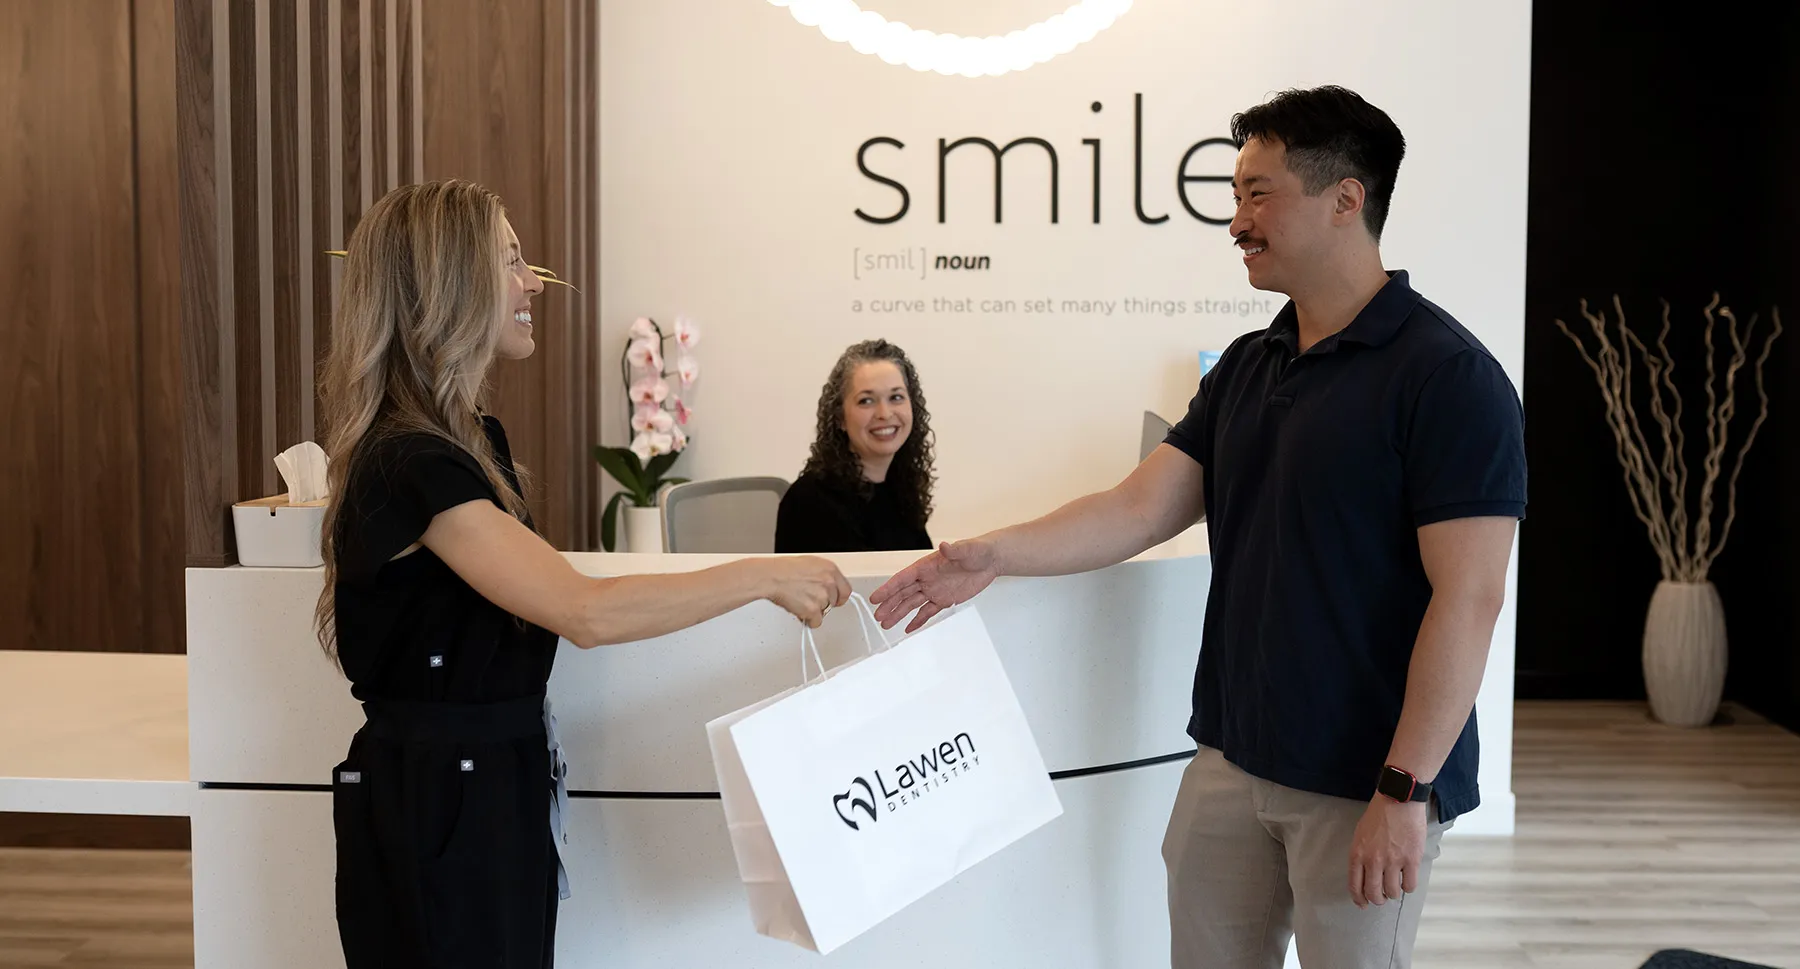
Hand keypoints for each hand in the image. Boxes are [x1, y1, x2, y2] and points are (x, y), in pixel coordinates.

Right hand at [759, 557, 851, 627]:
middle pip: (834, 602)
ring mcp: (822, 597)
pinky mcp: (813, 610)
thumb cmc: (784, 569)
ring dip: (813, 611)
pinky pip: (816, 622)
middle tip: (808, 599)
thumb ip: (823, 575)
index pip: (846, 590)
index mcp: (830, 569)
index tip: (834, 601)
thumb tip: (827, 585)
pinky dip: (808, 620)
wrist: (771, 577)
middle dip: (822, 603)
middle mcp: (829, 582)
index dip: (838, 597)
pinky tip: (798, 610)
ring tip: (800, 601)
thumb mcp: (810, 564)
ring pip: (825, 612)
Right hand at [869, 539, 999, 631]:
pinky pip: (928, 612)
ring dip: (899, 614)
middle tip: (878, 615)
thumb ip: (955, 550)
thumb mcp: (967, 550)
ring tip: (886, 624)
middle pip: (903, 593)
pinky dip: (918, 620)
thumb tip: (944, 546)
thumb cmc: (977, 551)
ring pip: (912, 604)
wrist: (991, 560)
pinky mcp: (945, 600)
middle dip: (889, 605)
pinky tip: (908, 628)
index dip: (888, 588)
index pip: (903, 578)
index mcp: (926, 566)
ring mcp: (934, 590)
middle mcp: (927, 579)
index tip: (876, 597)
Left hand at [1347, 796, 1426, 907]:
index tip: (1363, 904)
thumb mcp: (1360, 834)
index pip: (1355, 885)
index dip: (1359, 899)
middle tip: (1382, 898)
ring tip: (1396, 886)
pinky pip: (1410, 885)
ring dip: (1394, 893)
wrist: (1398, 800)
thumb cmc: (1379, 814)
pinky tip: (1407, 880)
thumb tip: (1364, 875)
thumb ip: (1361, 855)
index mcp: (1358, 854)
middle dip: (1377, 900)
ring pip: (1392, 892)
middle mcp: (1373, 861)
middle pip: (1374, 893)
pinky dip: (1408, 887)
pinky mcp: (1412, 860)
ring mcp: (1393, 861)